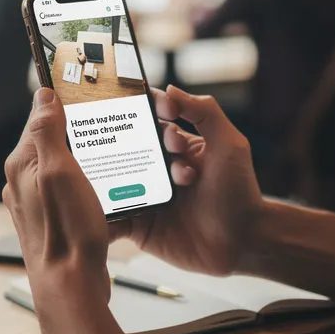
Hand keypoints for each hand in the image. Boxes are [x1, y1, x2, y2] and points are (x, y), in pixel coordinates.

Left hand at [2, 88, 111, 328]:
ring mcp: (39, 202)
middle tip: (111, 120)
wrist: (71, 288)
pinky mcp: (56, 219)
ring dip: (89, 156)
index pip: (41, 118)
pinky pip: (73, 188)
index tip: (88, 89)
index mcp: (21, 164)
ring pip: (66, 165)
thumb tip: (43, 95)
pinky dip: (91, 180)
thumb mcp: (59, 171)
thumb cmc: (67, 232)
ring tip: (116, 150)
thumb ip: (47, 131)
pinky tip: (111, 184)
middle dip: (81, 129)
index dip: (65, 102)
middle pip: (54, 140)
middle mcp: (24, 182)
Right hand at [113, 86, 264, 275]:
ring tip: (110, 171)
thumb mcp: (229, 144)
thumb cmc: (241, 192)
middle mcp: (159, 169)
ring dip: (110, 173)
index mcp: (179, 147)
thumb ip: (205, 112)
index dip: (146, 110)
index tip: (144, 105)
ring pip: (116, 179)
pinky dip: (100, 213)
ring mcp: (147, 196)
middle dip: (127, 141)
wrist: (242, 243)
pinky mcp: (139, 224)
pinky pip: (112, 216)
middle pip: (129, 147)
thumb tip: (170, 89)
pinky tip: (91, 205)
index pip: (153, 121)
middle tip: (135, 145)